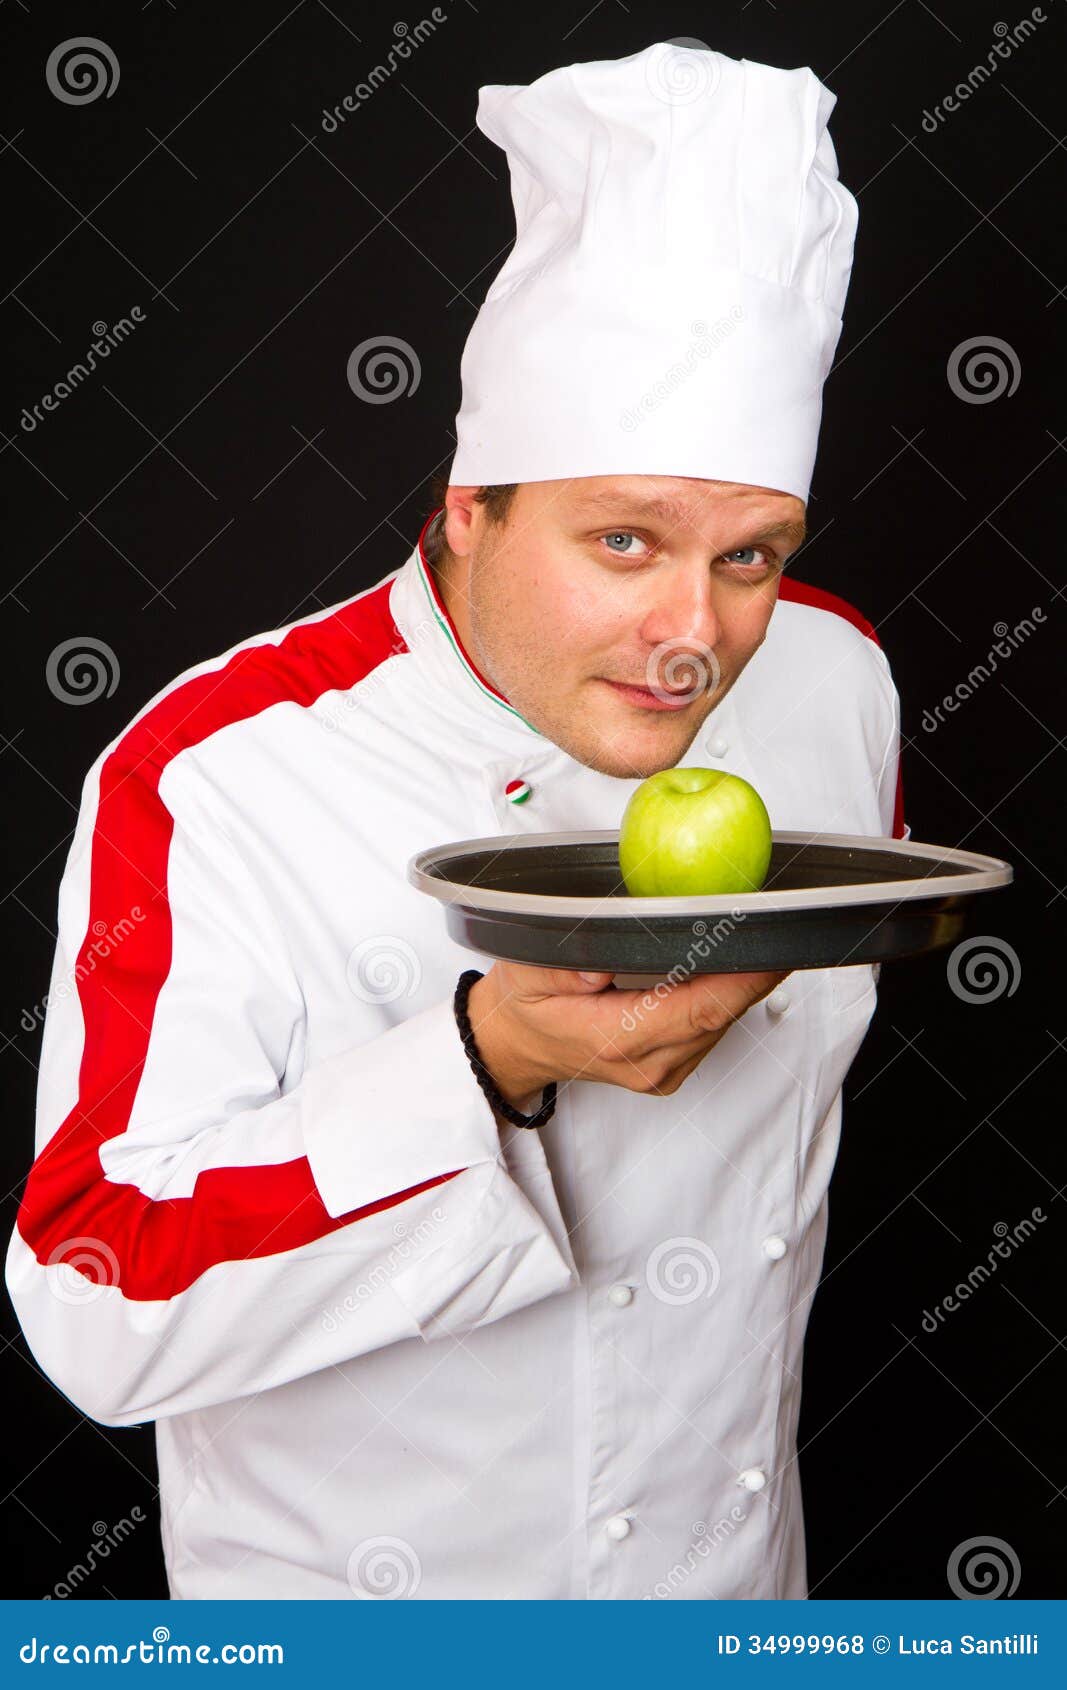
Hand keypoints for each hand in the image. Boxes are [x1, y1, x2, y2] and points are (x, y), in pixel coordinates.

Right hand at [467, 960, 791, 1110]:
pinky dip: (723, 997)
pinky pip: (710, 1031)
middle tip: (776, 925)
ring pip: (721, 1024)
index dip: (741, 982)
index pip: (697, 1011)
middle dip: (753, 973)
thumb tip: (598, 968)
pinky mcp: (672, 1067)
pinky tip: (727, 966)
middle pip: (720, 1016)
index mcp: (615, 1040)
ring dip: (740, 984)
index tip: (772, 951)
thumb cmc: (524, 1008)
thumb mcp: (522, 976)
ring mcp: (662, 1071)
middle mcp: (646, 1064)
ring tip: (754, 937)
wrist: (517, 1047)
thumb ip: (557, 968)